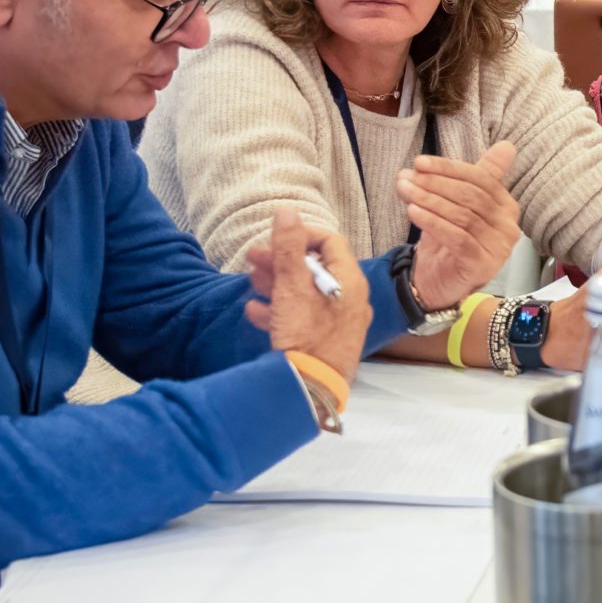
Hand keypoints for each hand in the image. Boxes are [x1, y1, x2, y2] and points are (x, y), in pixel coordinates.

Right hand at [242, 209, 373, 381]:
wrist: (310, 390)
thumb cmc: (305, 335)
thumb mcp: (292, 287)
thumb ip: (289, 248)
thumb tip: (287, 212)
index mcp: (349, 281)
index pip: (330, 241)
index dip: (301, 234)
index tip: (275, 238)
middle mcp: (350, 299)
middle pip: (315, 268)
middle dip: (281, 260)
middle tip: (252, 259)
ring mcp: (339, 322)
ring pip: (306, 293)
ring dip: (276, 284)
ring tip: (251, 282)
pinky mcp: (326, 342)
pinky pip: (303, 318)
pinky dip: (280, 311)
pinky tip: (255, 313)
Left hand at [394, 141, 520, 308]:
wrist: (438, 281)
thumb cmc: (448, 239)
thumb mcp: (458, 203)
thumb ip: (474, 177)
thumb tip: (506, 145)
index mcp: (506, 207)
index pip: (482, 179)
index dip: (449, 168)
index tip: (419, 162)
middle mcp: (508, 227)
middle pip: (472, 196)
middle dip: (436, 183)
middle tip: (407, 177)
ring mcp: (498, 248)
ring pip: (463, 215)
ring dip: (430, 200)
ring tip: (405, 191)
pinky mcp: (482, 265)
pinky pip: (457, 237)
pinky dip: (433, 222)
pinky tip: (413, 211)